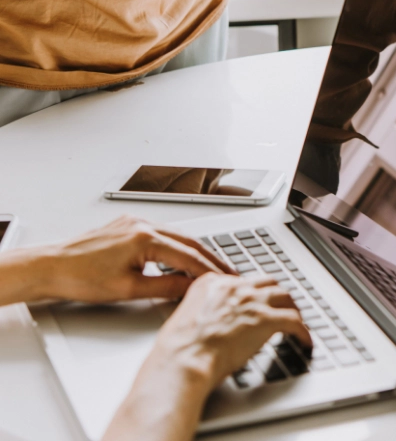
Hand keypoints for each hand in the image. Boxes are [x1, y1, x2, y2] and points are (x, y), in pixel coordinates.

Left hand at [42, 215, 234, 302]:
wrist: (52, 266)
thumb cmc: (81, 278)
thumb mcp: (129, 289)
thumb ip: (165, 286)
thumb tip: (190, 287)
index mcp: (145, 238)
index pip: (188, 255)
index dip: (209, 270)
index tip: (224, 281)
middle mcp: (143, 224)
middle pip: (188, 241)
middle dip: (210, 258)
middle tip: (228, 272)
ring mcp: (136, 222)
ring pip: (177, 235)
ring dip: (195, 251)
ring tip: (210, 267)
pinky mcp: (128, 225)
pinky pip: (162, 233)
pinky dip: (177, 246)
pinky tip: (183, 256)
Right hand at [154, 273, 312, 386]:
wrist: (185, 358)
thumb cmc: (179, 347)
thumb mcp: (186, 316)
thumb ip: (204, 310)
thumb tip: (215, 322)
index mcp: (213, 282)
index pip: (242, 281)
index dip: (253, 293)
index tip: (257, 302)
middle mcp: (235, 286)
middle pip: (266, 283)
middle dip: (276, 294)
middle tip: (281, 305)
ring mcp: (252, 300)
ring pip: (284, 296)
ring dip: (292, 308)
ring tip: (297, 319)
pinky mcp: (266, 319)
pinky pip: (294, 321)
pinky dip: (303, 331)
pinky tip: (304, 340)